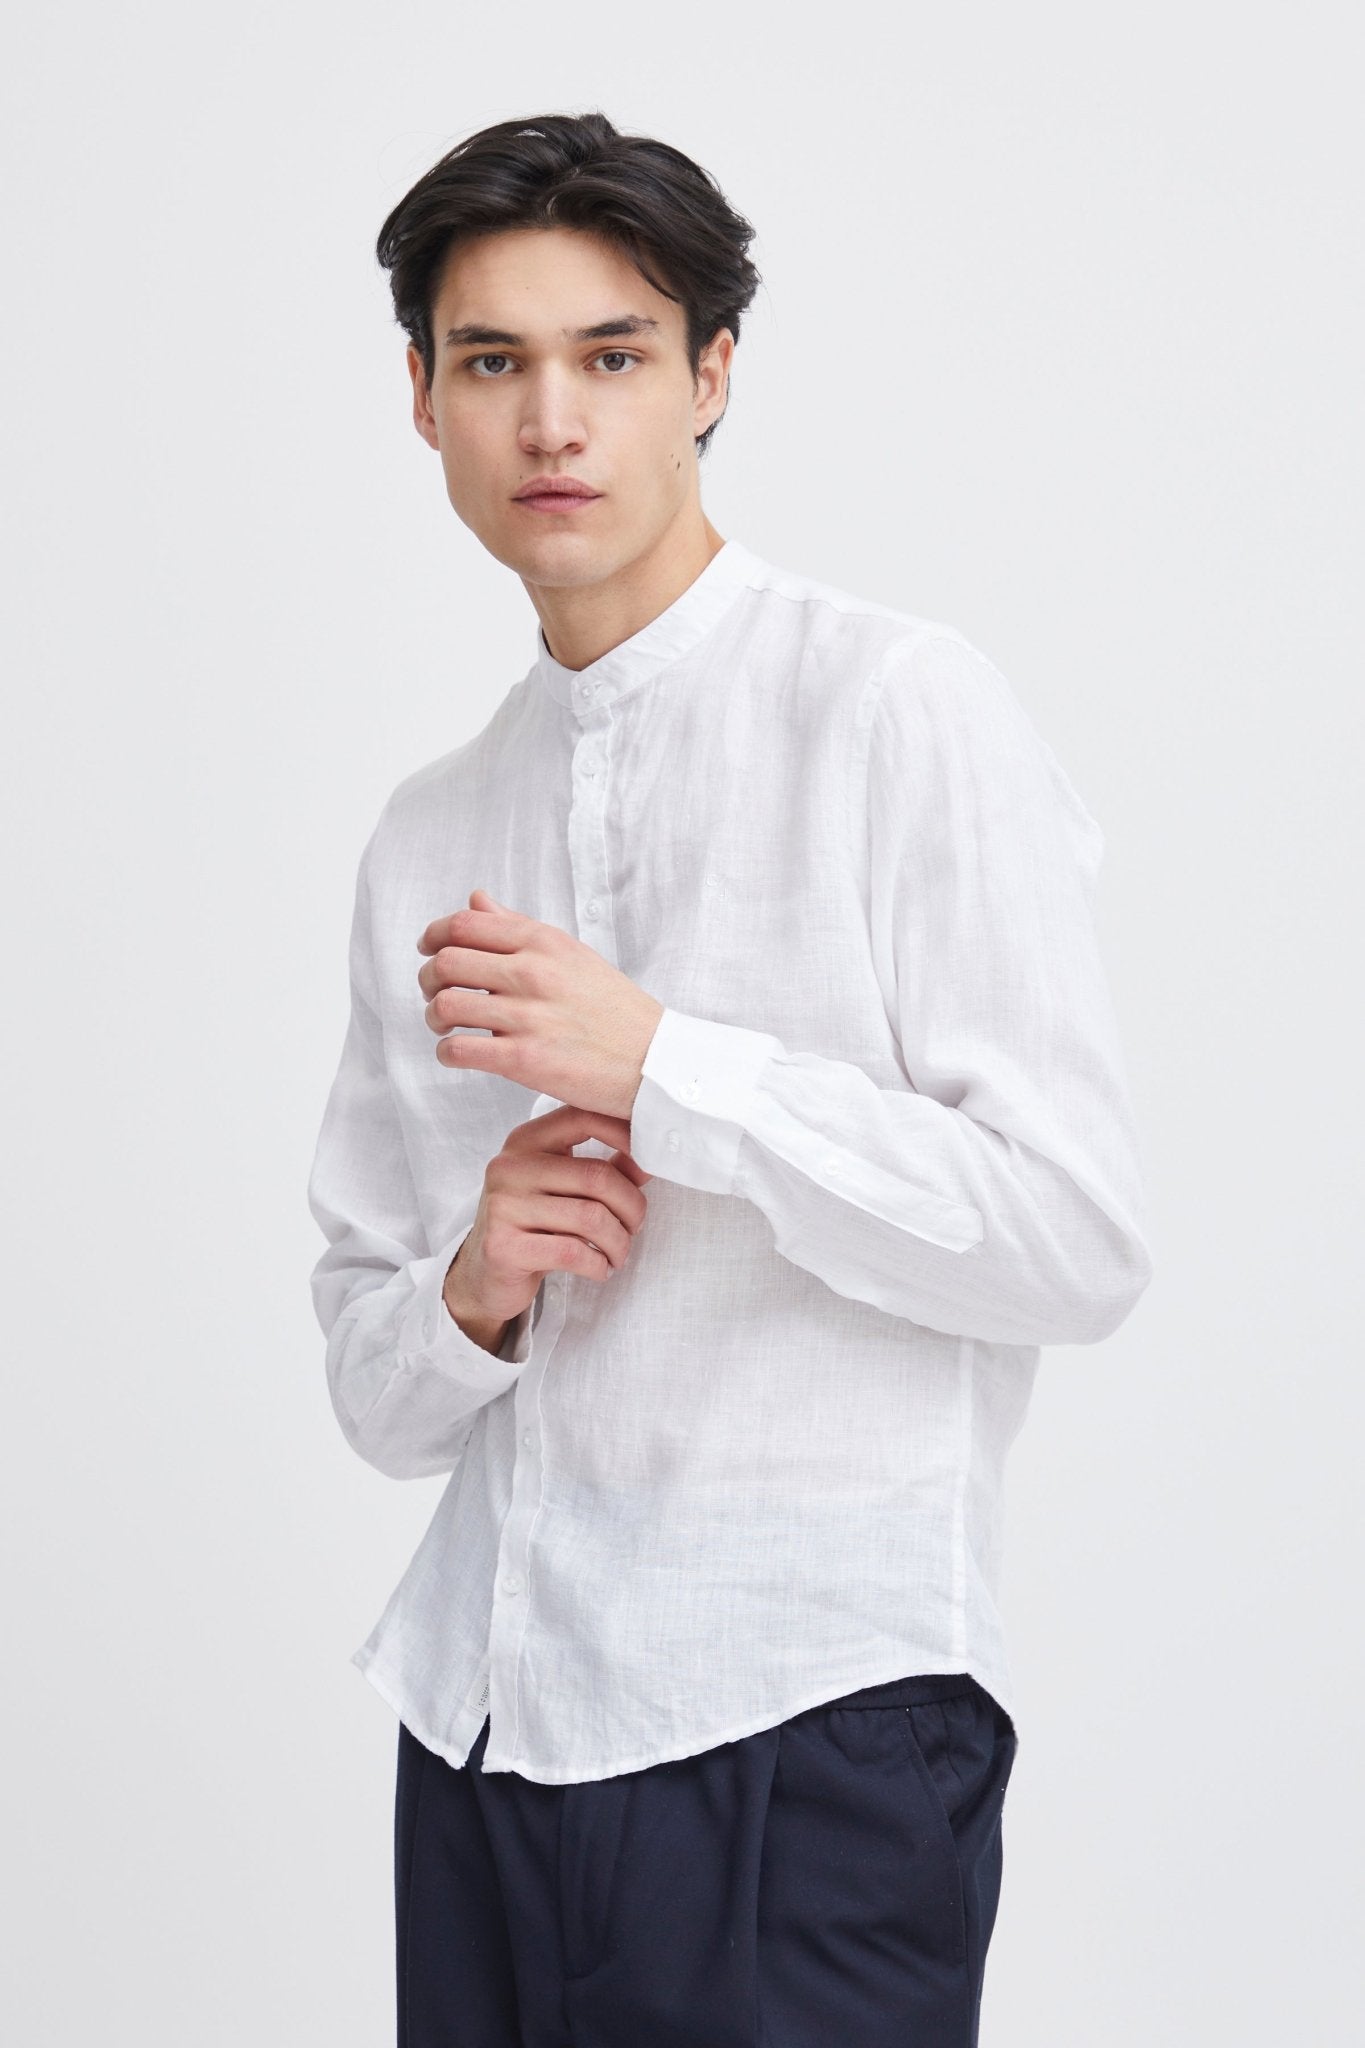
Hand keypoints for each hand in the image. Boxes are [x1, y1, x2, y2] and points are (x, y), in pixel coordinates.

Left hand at [416, 888, 664, 1119]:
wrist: (654, 1062)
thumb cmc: (614, 1010)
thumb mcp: (571, 954)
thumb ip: (518, 927)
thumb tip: (475, 899)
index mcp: (543, 942)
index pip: (464, 924)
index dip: (434, 936)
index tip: (428, 950)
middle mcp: (533, 973)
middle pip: (445, 962)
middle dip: (428, 979)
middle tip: (435, 993)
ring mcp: (528, 1016)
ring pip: (444, 1005)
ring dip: (433, 1018)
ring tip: (446, 1027)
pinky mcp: (524, 1060)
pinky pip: (459, 1050)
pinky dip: (447, 1053)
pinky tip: (458, 1054)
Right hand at [444, 1104, 652, 1338]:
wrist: (484, 1274)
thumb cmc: (532, 1225)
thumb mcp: (563, 1189)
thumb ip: (605, 1170)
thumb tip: (650, 1160)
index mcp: (525, 1141)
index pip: (583, 1117)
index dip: (625, 1135)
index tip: (648, 1164)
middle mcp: (509, 1167)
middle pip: (597, 1176)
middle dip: (631, 1207)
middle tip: (635, 1227)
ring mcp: (502, 1206)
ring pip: (591, 1218)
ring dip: (618, 1242)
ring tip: (618, 1253)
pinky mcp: (503, 1246)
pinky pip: (573, 1252)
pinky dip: (598, 1264)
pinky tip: (600, 1269)